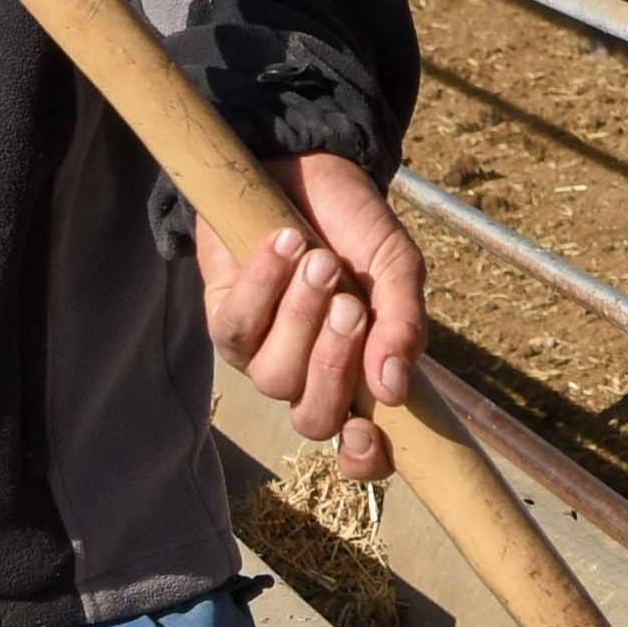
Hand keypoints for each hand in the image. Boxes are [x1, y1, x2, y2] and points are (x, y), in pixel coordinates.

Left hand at [212, 152, 429, 484]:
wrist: (308, 166)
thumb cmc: (356, 228)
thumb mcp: (397, 268)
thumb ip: (404, 325)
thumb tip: (396, 389)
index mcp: (360, 377)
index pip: (360, 451)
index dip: (363, 459)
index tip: (369, 432)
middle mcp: (308, 377)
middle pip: (314, 417)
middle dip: (333, 364)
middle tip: (352, 304)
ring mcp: (261, 354)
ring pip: (275, 375)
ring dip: (300, 318)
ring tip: (320, 263)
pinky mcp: (223, 318)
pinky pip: (236, 326)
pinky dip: (264, 286)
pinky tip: (284, 243)